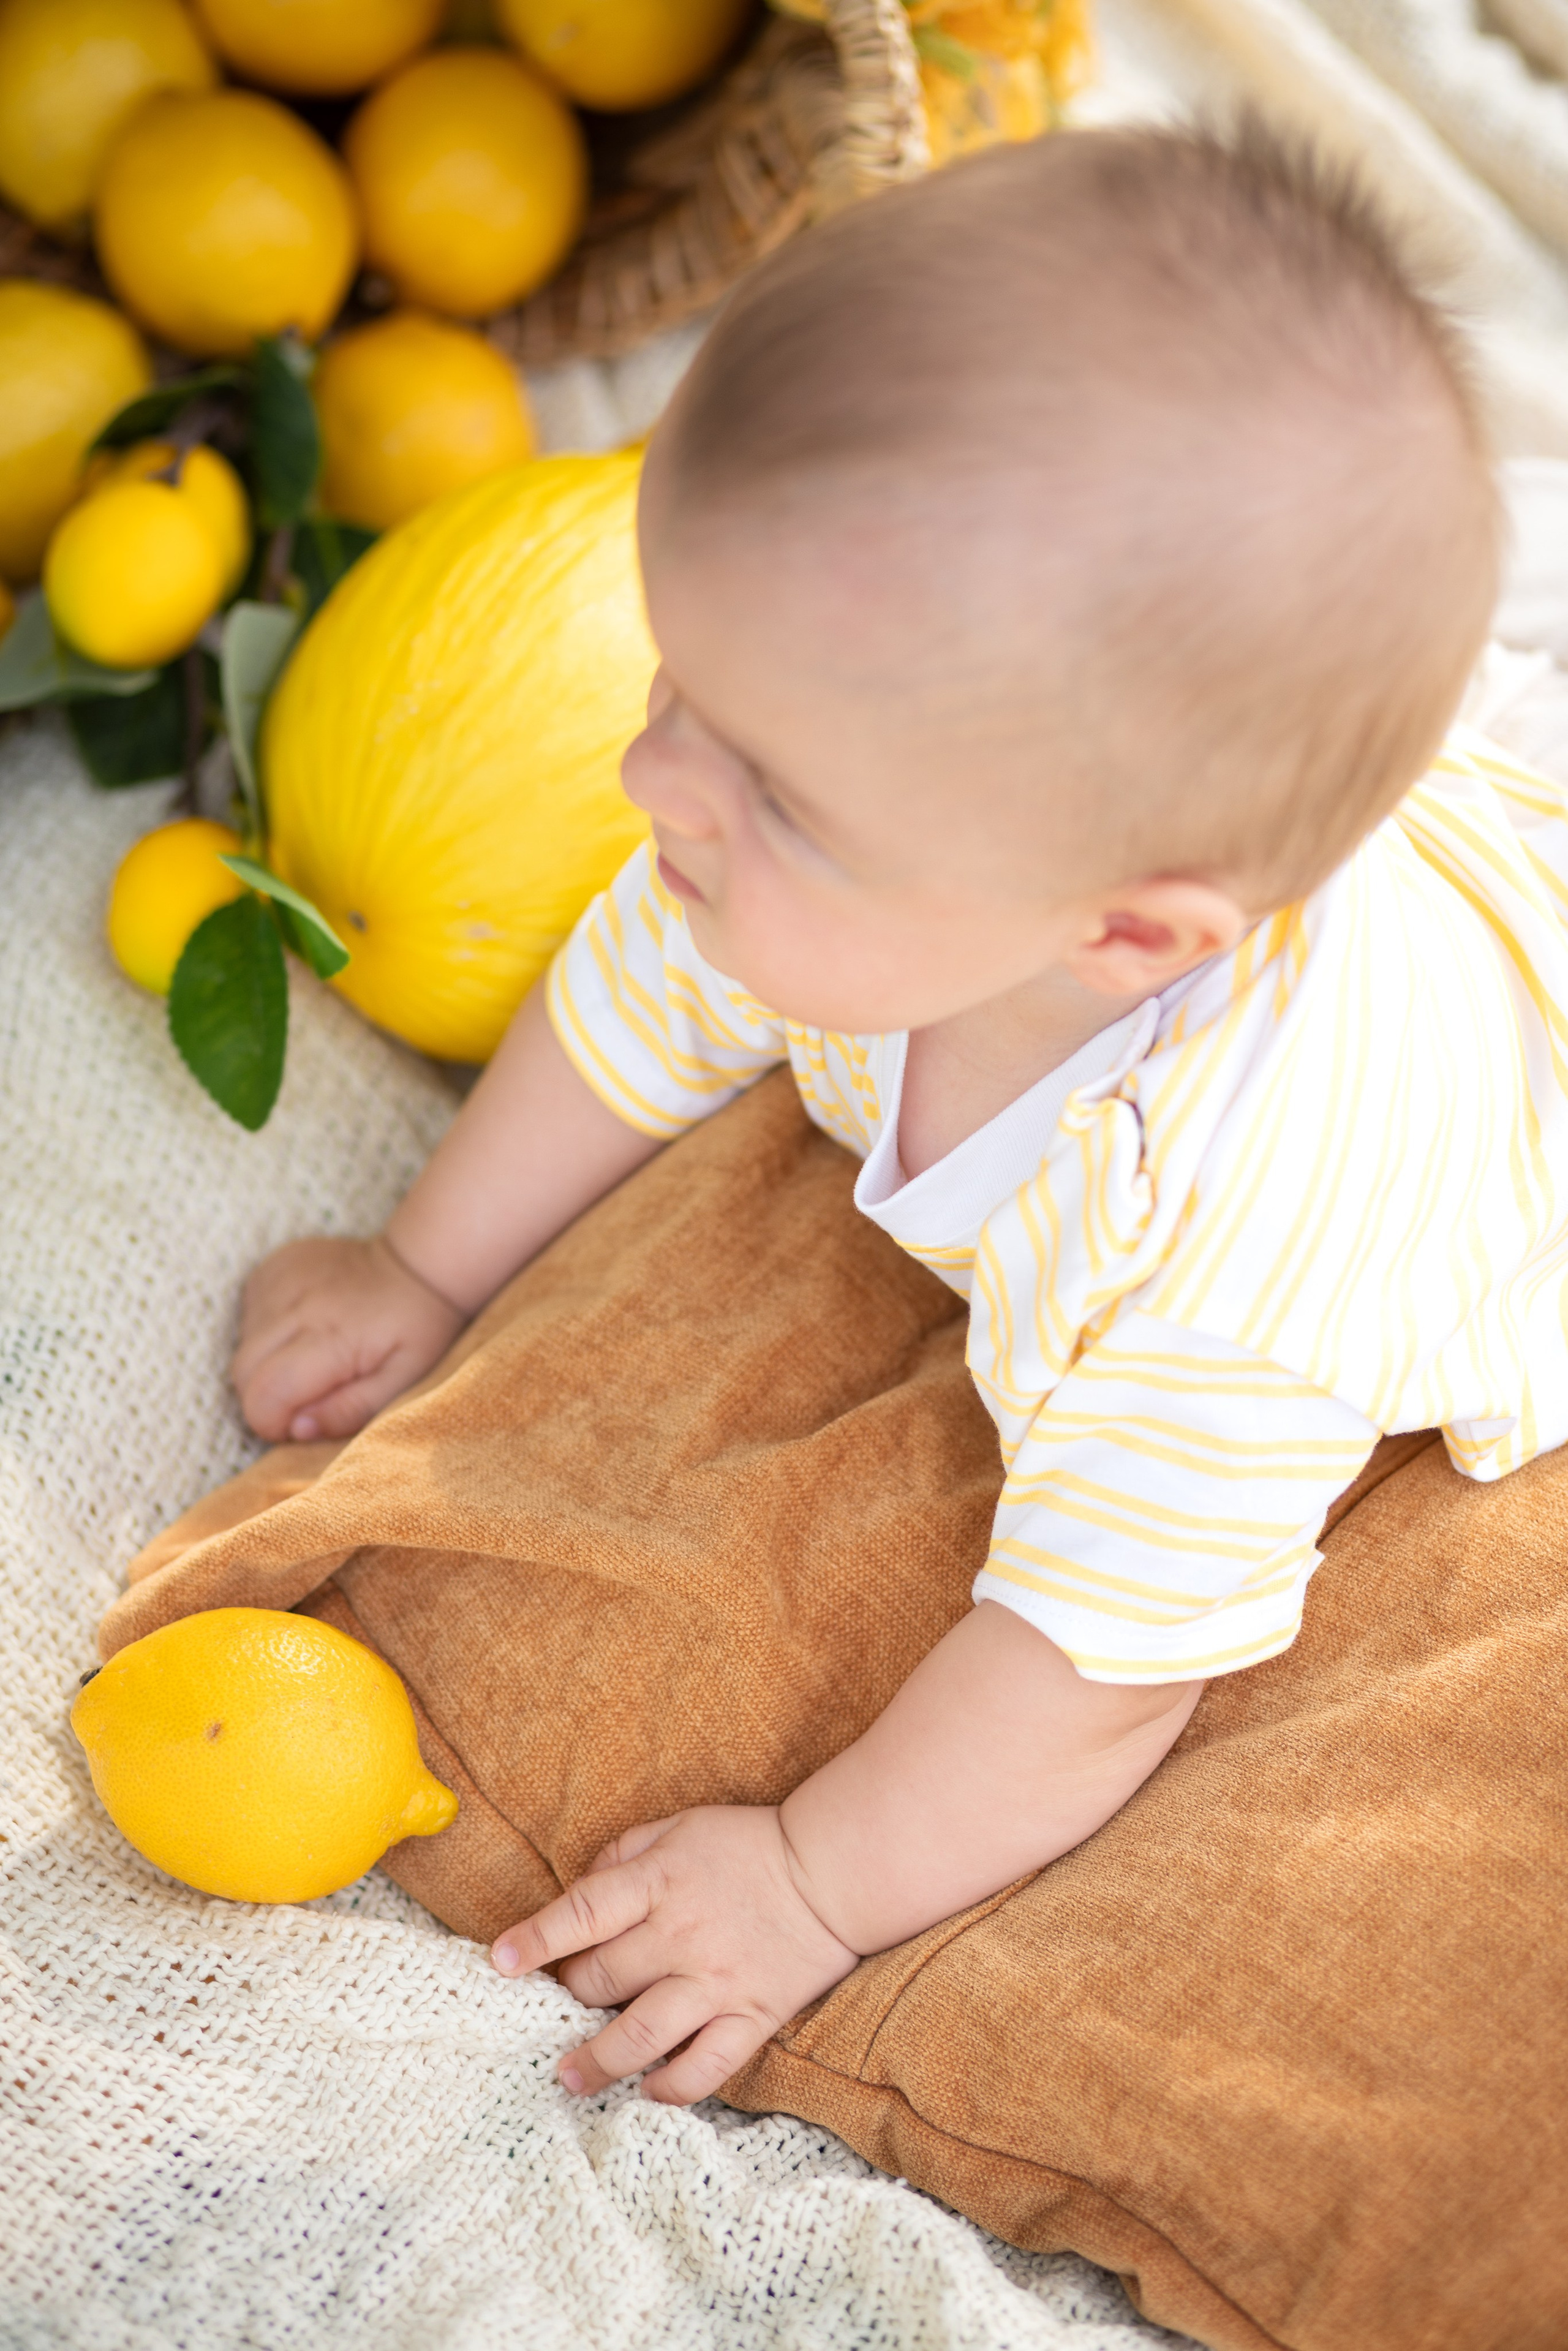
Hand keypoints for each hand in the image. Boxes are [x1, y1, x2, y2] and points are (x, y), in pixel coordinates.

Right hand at [232, 1234, 465, 1442]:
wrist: (419, 1265)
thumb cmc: (417, 1330)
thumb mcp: (402, 1382)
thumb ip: (350, 1411)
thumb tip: (297, 1429)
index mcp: (330, 1338)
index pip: (263, 1395)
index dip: (272, 1423)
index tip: (301, 1422)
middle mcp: (297, 1304)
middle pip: (242, 1371)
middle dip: (266, 1397)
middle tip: (309, 1394)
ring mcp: (282, 1278)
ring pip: (243, 1343)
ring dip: (267, 1362)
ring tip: (313, 1355)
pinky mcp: (275, 1264)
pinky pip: (249, 1313)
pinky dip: (266, 1330)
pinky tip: (304, 1326)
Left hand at [490, 1807, 859, 2104]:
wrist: (833, 1871)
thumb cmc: (747, 1846)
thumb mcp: (680, 1827)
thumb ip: (624, 1854)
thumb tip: (579, 1889)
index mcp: (658, 1883)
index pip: (582, 1914)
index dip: (536, 1940)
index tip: (500, 1963)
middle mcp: (679, 1936)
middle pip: (601, 1980)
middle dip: (571, 1997)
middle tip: (561, 2006)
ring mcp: (715, 1982)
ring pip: (641, 2035)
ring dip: (598, 2061)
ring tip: (570, 2078)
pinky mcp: (751, 2017)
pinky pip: (705, 2067)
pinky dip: (672, 2087)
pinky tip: (648, 2090)